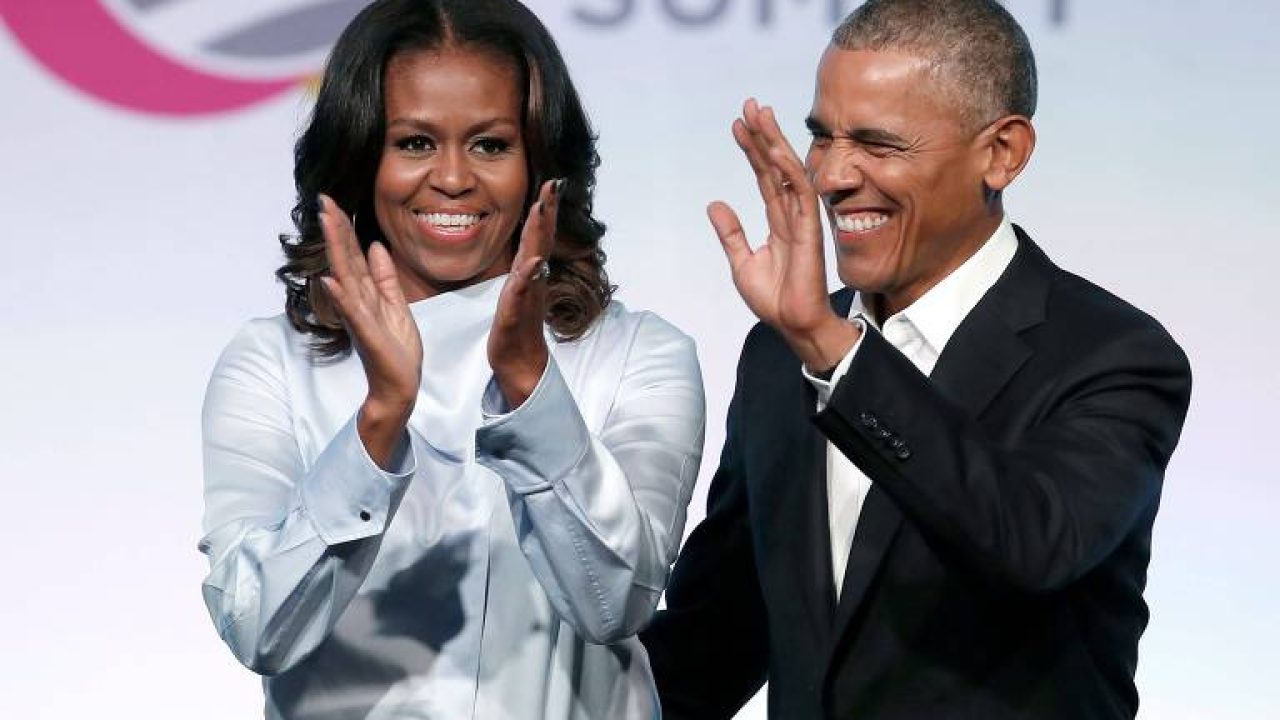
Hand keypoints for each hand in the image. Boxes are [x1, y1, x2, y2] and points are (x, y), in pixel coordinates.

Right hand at [318, 195, 422, 467]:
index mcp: (366, 294)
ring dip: (336, 251)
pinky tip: (330, 280)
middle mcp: (358, 301)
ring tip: (328, 224)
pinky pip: (353, 312)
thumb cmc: (396, 349)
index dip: (345, 229)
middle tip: (324, 200)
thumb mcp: (396, 306)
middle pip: (345, 259)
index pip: (353, 255)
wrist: (399, 385)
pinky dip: (341, 297)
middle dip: (336, 229)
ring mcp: (360, 317)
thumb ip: (385, 277)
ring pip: (346, 277)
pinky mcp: (367, 335)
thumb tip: (375, 247)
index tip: (333, 202)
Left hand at [488, 179, 560, 408]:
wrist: (519, 361)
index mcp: (529, 271)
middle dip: (547, 212)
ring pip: (533, 259)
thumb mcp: (518, 289)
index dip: (545, 209)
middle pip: (540, 240)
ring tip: (542, 211)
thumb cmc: (516, 325)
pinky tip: (533, 263)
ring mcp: (526, 295)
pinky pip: (521, 292)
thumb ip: (526, 268)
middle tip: (554, 185)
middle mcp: (532, 279)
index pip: (537, 235)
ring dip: (538, 235)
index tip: (553, 183)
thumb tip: (533, 249)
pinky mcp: (515, 313)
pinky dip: (527, 277)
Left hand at [711, 99, 859, 371]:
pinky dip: (788, 169)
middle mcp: (791, 215)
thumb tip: (714, 204)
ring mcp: (802, 220)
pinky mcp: (810, 229)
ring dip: (775, 142)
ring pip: (788, 171)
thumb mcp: (741, 262)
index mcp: (777, 222)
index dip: (751, 151)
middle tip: (750, 106)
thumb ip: (731, 232)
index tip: (738, 126)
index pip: (763, 178)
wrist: (792, 323)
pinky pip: (800, 192)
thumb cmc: (773, 299)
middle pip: (775, 167)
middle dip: (763, 135)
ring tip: (760, 114)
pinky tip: (775, 149)